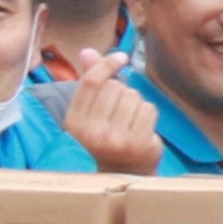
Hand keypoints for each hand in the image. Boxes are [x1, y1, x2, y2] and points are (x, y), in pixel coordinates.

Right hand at [49, 44, 162, 173]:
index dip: (108, 63)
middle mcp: (91, 132)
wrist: (123, 172)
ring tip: (129, 122)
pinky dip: (148, 113)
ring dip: (136, 104)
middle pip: (116, 87)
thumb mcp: (92, 110)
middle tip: (120, 112)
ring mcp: (115, 139)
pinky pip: (148, 108)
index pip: (92, 81)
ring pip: (134, 96)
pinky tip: (141, 128)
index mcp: (74, 121)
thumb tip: (87, 51)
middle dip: (122, 92)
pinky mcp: (137, 143)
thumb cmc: (106, 136)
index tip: (121, 57)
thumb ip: (90, 80)